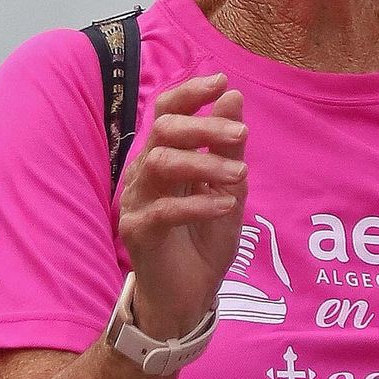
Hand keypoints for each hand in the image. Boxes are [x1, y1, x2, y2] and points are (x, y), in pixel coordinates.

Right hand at [117, 74, 246, 343]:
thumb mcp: (227, 188)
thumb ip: (228, 147)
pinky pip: (163, 209)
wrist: (188, 297)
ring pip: (160, 164)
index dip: (189, 93)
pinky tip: (225, 205)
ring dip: (203, 164)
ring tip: (238, 176)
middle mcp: (145, 173)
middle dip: (204, 127)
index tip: (220, 81)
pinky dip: (197, 203)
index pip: (166, 112)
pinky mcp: (137, 232)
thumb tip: (232, 96)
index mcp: (164, 157)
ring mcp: (137, 202)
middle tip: (241, 136)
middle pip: (163, 131)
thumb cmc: (204, 239)